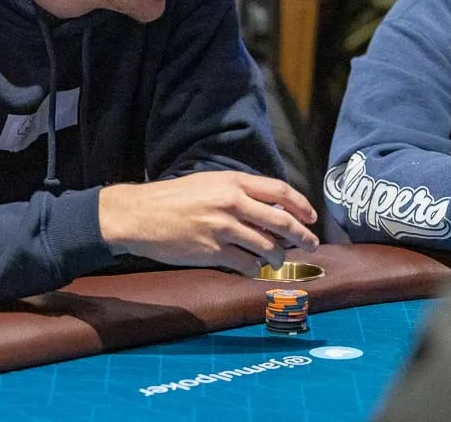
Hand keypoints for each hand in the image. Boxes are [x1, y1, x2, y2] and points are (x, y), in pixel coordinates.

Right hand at [98, 171, 318, 274]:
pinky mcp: (213, 251)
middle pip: (281, 221)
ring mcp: (223, 228)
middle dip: (302, 235)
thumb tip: (266, 210)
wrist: (139, 214)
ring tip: (278, 260)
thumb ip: (236, 192)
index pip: (279, 191)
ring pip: (268, 247)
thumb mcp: (206, 183)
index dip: (300, 205)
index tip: (310, 216)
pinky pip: (247, 264)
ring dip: (279, 257)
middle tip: (311, 243)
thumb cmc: (171, 198)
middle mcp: (232, 203)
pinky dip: (254, 269)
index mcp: (231, 182)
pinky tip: (252, 268)